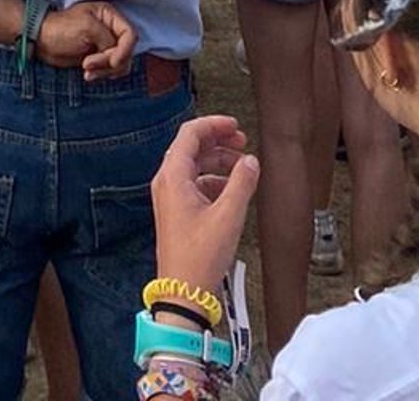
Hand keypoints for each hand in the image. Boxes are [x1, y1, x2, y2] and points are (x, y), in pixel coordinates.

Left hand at [36, 0, 135, 78]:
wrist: (42, 41)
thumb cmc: (61, 28)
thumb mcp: (86, 27)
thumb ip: (107, 39)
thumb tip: (117, 57)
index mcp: (109, 16)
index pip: (130, 34)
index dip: (125, 50)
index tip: (111, 61)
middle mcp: (111, 30)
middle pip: (127, 52)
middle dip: (110, 63)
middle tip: (88, 64)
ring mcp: (105, 45)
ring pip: (120, 64)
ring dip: (105, 71)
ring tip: (86, 70)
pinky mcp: (99, 59)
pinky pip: (110, 71)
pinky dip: (102, 75)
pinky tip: (87, 75)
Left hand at [151, 115, 258, 299]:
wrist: (184, 293)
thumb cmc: (200, 257)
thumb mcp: (228, 216)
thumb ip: (242, 183)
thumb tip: (251, 161)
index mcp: (173, 177)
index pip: (190, 134)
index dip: (214, 125)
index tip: (235, 126)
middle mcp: (167, 183)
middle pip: (192, 148)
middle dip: (218, 142)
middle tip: (242, 143)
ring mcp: (170, 198)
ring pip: (194, 167)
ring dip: (218, 162)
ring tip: (242, 168)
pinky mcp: (177, 213)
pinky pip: (195, 185)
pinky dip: (213, 181)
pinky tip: (232, 191)